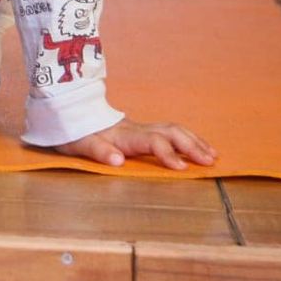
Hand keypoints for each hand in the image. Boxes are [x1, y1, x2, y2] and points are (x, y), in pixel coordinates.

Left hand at [55, 118, 215, 170]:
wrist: (68, 111)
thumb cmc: (73, 131)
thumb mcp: (78, 144)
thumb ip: (98, 150)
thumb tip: (118, 160)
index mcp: (123, 135)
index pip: (153, 142)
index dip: (167, 154)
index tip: (183, 168)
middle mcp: (136, 129)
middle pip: (170, 132)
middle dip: (192, 146)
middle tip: (210, 161)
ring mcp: (140, 128)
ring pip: (173, 129)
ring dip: (194, 141)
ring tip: (212, 155)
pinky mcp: (142, 130)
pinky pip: (170, 131)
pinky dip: (188, 139)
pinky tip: (198, 147)